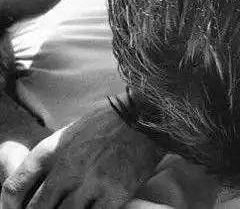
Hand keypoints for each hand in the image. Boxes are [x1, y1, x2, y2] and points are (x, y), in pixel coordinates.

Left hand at [1, 102, 164, 208]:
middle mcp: (68, 167)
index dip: (10, 207)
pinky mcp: (116, 193)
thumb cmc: (112, 123)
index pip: (15, 187)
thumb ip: (54, 159)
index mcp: (53, 149)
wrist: (149, 116)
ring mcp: (92, 181)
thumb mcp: (73, 132)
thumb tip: (38, 187)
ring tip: (75, 207)